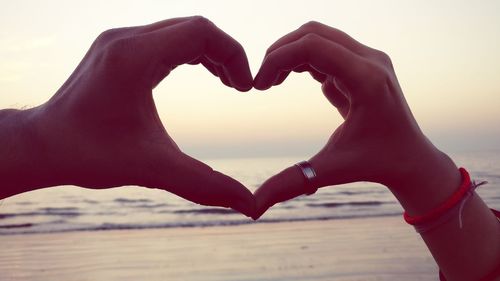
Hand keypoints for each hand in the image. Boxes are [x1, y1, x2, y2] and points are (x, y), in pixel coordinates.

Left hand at [31, 16, 254, 216]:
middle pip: (194, 27)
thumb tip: (250, 207)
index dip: (233, 55)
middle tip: (240, 87)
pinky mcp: (116, 48)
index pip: (201, 32)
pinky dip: (190, 53)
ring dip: (209, 53)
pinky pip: (165, 38)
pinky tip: (202, 74)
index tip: (244, 89)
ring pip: (181, 30)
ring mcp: (119, 40)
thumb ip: (205, 185)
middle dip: (225, 54)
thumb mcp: (154, 169)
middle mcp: (125, 39)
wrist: (43, 145)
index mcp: (134, 57)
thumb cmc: (89, 155)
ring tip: (228, 82)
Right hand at [253, 21, 458, 218]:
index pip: (312, 46)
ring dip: (289, 55)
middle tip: (261, 82)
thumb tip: (253, 208)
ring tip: (271, 83)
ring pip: (318, 37)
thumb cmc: (375, 164)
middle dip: (279, 53)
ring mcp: (369, 59)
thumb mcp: (328, 171)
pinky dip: (302, 60)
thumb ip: (290, 184)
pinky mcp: (364, 64)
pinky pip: (326, 49)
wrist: (410, 159)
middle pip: (312, 33)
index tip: (259, 86)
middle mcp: (371, 60)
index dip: (277, 59)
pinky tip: (289, 81)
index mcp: (366, 79)